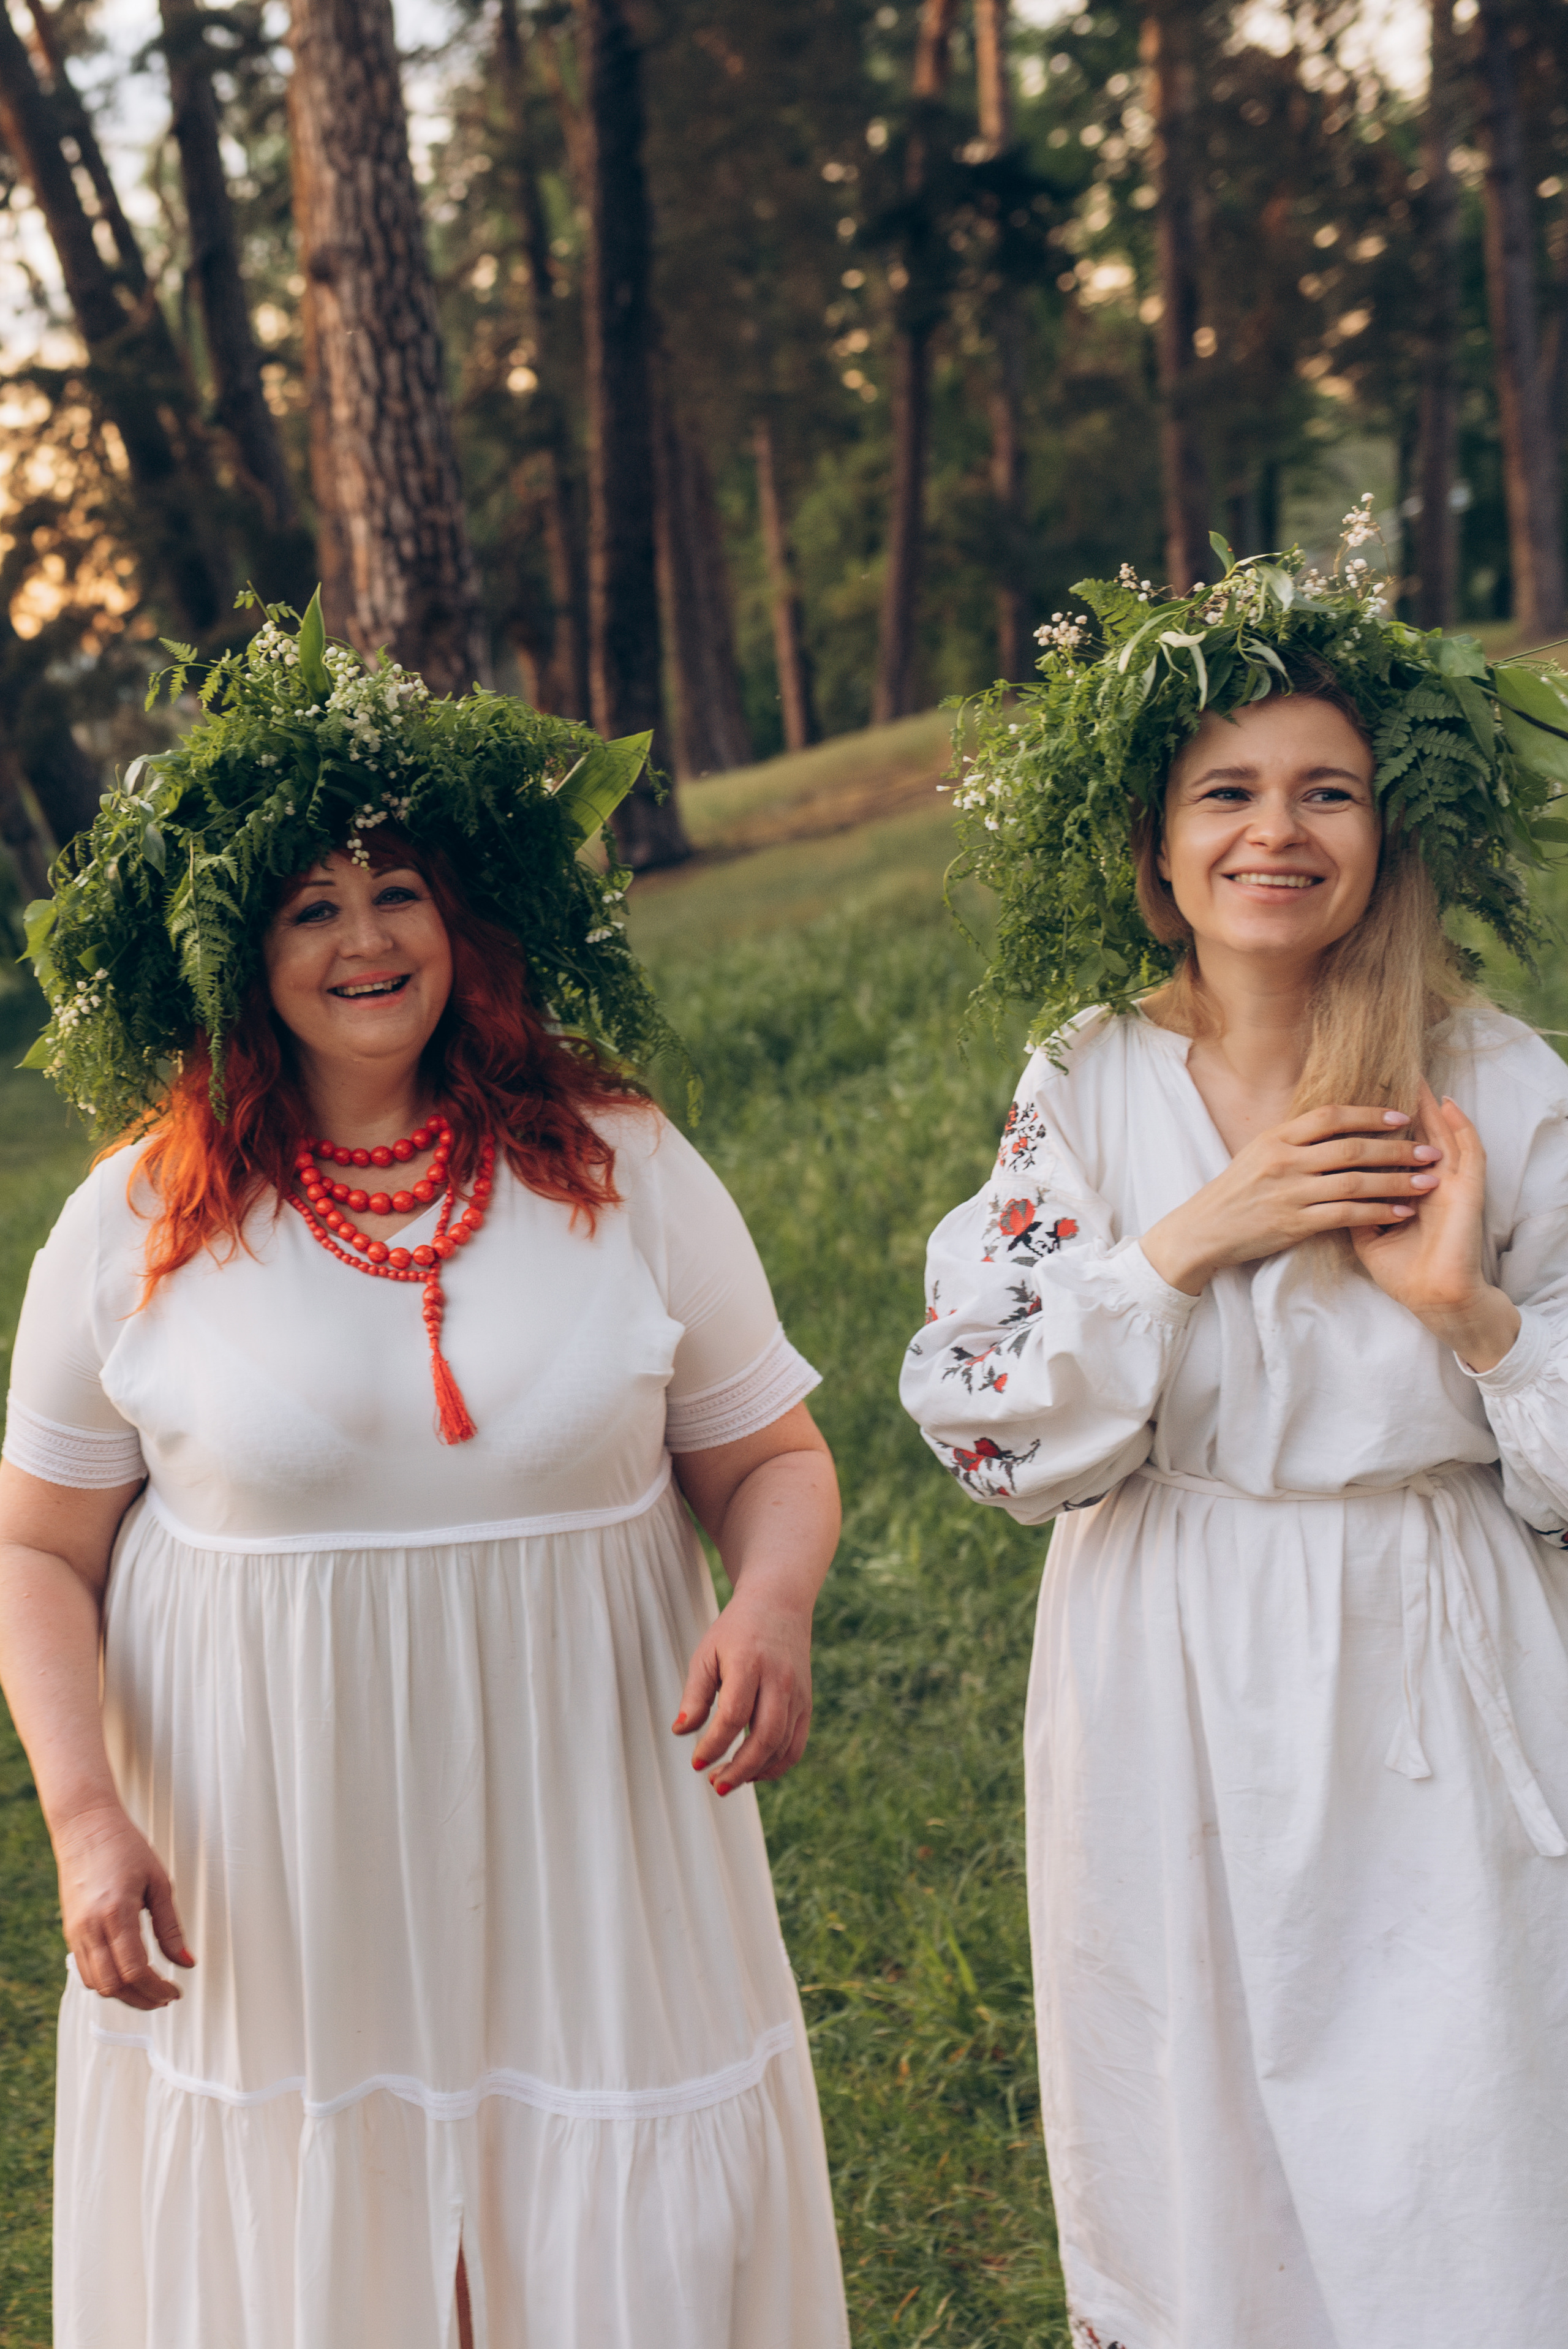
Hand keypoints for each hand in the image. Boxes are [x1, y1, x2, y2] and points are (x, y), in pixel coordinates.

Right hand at [54, 1801, 193, 2010]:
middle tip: (165, 1998)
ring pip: (96, 1983)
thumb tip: (187, 1962)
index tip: (175, 1992)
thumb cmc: (125, 1847)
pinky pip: (84, 1970)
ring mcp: (75, 1932)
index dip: (157, 1989)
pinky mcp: (70, 1932)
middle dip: (142, 1999)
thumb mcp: (159, 1883)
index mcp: (116, 1913)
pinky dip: (106, 1980)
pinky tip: (126, 1975)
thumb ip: (171, 1928)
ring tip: (150, 1989)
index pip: (135, 1970)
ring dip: (124, 1994)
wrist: (86, 1827)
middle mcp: (90, 1927)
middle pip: (113, 1985)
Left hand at [672, 1565, 813, 1795]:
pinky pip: (796, 1744)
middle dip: (739, 1769)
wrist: (779, 1605)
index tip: (696, 1762)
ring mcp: (797, 1694)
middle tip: (715, 1785)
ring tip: (728, 1781)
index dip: (714, 1744)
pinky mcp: (806, 1704)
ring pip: (783, 1746)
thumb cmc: (736, 1631)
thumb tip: (682, 1732)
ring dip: (756, 1772)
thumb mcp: (707, 1654)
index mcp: (750, 1665)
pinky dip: (777, 1765)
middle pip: (765, 1737)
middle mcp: (779, 1681)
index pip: (734, 1715)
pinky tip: (754, 1772)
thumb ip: (695, 1695)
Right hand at [1142, 1103, 1441, 1294]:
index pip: (1330, 1116)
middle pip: (1350, 1148)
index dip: (1369, 1114)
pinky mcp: (1294, 1224)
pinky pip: (1346, 1215)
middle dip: (1396, 1149)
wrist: (1202, 1231)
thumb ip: (1294, 1141)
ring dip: (1396, 1181)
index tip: (1402, 1117)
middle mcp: (1284, 1161)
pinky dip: (1378, 1212)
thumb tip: (1334, 1125)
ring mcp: (1289, 1193)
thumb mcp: (1256, 1155)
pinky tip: (1402, 1212)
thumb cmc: (1233, 1193)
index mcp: (1275, 1138)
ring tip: (1428, 1181)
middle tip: (1431, 1150)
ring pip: (1355, 1182)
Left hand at [1352, 1083, 1520, 1370]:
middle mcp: (1429, 1183)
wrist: (1431, 1297)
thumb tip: (1323, 1190)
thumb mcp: (1367, 1239)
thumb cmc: (1402, 1273)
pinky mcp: (1467, 1191)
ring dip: (1432, 1107)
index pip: (1391, 1151)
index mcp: (1405, 1192)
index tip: (1363, 1103)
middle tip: (1396, 1074)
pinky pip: (1469, 1152)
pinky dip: (1460, 1127)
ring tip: (1420, 1077)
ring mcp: (1450, 1185)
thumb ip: (1350, 1211)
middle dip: (1407, 1107)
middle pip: (1418, 1136)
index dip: (1380, 1126)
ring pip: (1443, 1135)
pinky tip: (1449, 1105)